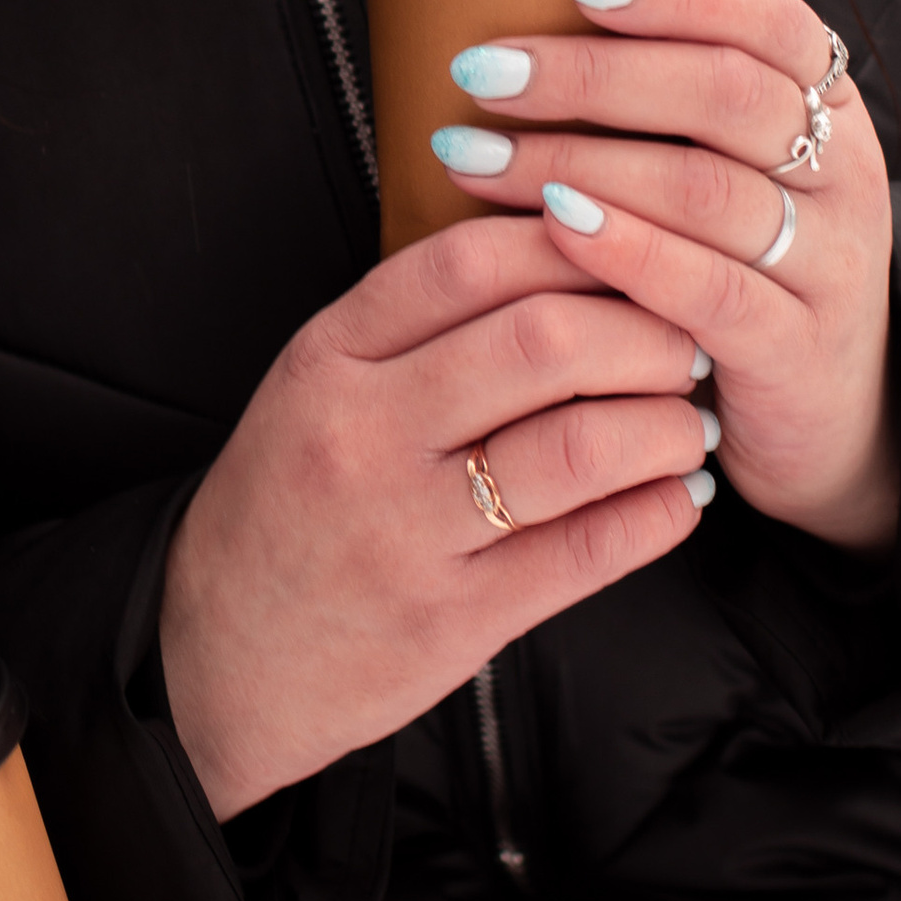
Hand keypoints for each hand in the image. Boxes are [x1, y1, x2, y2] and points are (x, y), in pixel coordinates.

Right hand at [157, 214, 713, 819]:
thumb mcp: (316, 389)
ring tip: (687, 420)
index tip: (627, 248)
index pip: (468, 263)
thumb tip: (560, 254)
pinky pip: (586, 553)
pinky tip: (678, 496)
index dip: (568, 241)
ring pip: (577, 445)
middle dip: (640, 329)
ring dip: (662, 424)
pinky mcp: (453, 620)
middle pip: (540, 341)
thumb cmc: (285, 509)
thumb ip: (414, 326)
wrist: (213, 659)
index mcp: (329, 360)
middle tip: (683, 336)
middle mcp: (364, 434)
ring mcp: (407, 532)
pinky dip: (657, 514)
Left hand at [427, 0, 895, 555]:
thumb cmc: (745, 263)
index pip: (770, 20)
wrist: (827, 414)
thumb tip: (526, 26)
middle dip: (591, 75)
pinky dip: (626, 251)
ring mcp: (829, 263)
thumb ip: (668, 102)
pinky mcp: (798, 349)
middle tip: (483, 71)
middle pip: (725, 95)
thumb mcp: (733, 168)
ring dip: (576, 162)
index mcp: (830, 106)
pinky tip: (554, 226)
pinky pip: (709, 290)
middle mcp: (844, 173)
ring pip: (704, 190)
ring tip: (473, 156)